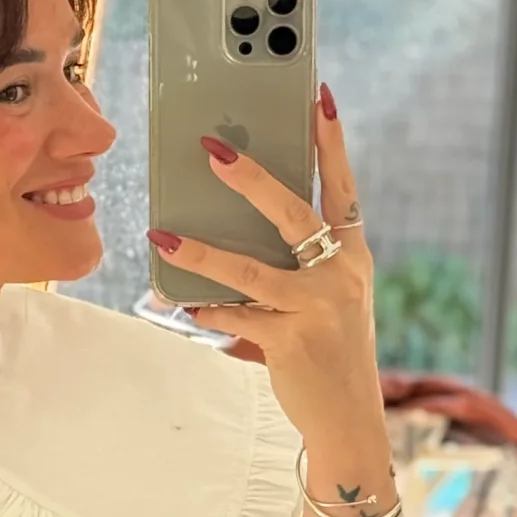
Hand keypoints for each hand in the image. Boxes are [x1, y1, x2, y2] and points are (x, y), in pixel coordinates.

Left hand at [146, 87, 381, 446]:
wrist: (350, 419)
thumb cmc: (333, 352)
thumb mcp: (333, 298)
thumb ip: (304, 262)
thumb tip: (242, 225)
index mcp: (353, 256)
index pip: (343, 187)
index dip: (331, 143)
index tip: (318, 98)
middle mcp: (340, 275)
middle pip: (293, 213)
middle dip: (251, 178)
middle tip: (212, 150)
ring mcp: (317, 308)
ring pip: (250, 269)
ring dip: (201, 251)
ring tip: (163, 235)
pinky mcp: (290, 342)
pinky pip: (236, 316)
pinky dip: (208, 309)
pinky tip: (184, 303)